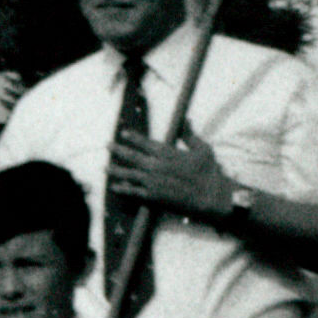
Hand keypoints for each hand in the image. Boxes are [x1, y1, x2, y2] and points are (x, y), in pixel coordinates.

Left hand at [109, 128, 235, 222]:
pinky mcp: (155, 197)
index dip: (133, 137)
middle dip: (118, 150)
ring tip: (105, 168)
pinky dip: (124, 190)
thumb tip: (186, 120)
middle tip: (107, 146)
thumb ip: (190, 135)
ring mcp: (154, 182)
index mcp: (168, 153)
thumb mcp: (203, 149)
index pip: (145, 142)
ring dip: (116, 170)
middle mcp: (157, 166)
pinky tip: (115, 188)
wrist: (212, 197)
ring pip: (129, 174)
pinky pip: (135, 192)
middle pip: (132, 157)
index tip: (123, 133)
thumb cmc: (209, 172)